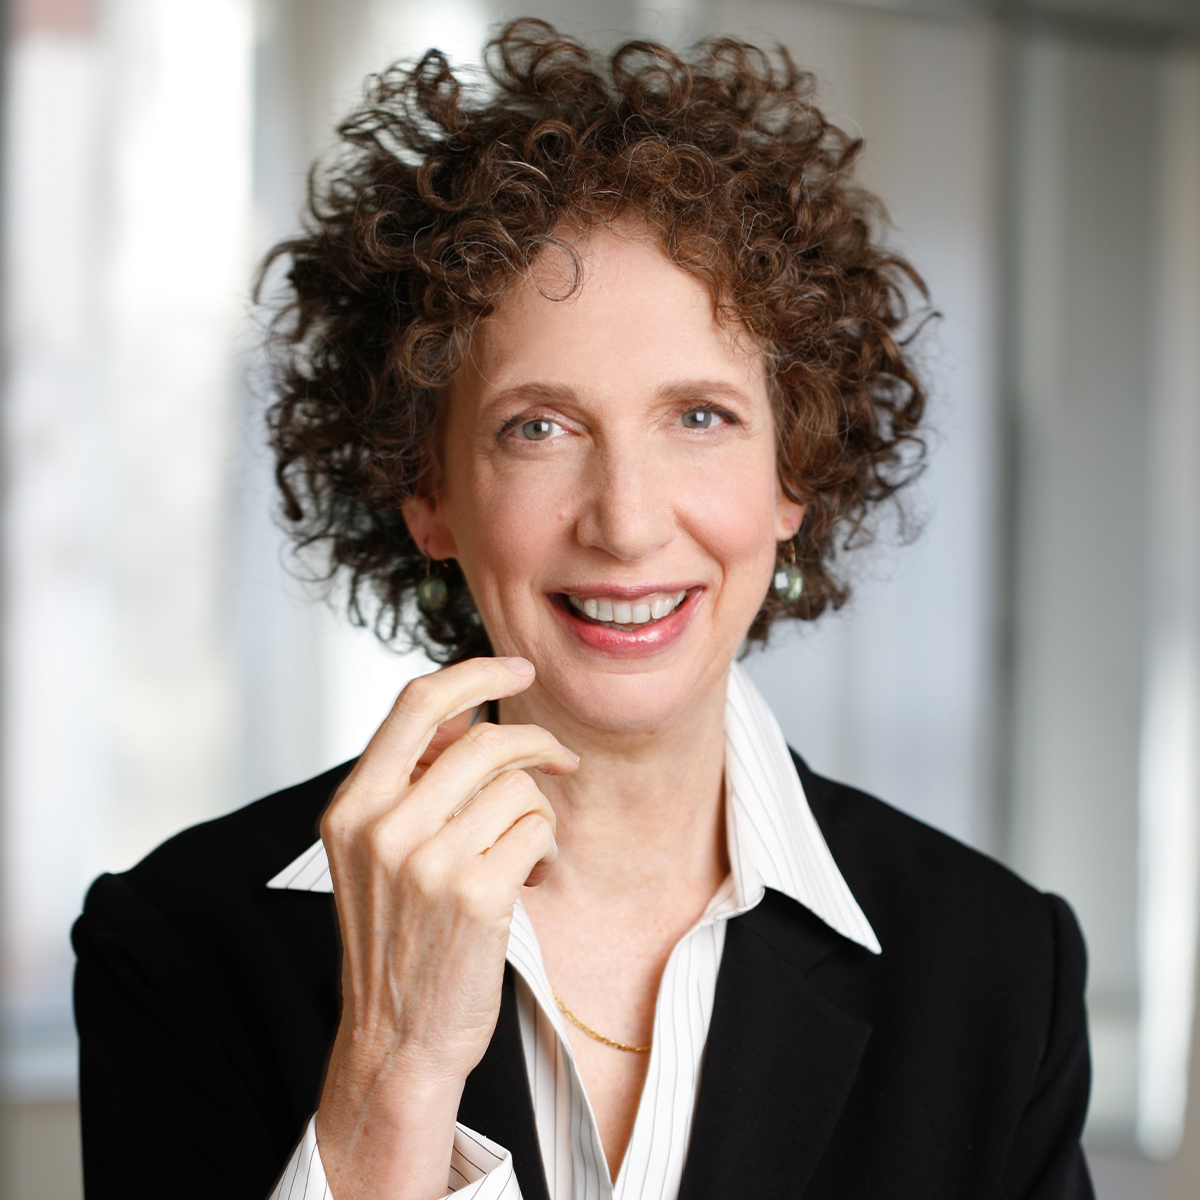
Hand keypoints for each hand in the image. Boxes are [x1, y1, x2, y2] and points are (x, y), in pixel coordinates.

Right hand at [314, 656, 577, 1199]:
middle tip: (559, 758)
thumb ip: (410, 782)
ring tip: (523, 846)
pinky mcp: (476, 895)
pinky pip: (538, 829)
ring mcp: (427, 861)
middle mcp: (382, 827)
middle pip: (484, 739)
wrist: (397, 1038)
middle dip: (535, 742)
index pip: (416, 703)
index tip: (517, 668)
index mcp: (352, 807)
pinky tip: (529, 875)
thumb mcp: (376, 852)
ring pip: (518, 786)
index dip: (475, 673)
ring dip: (537, 809)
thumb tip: (464, 713)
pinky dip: (545, 846)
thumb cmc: (398, 938)